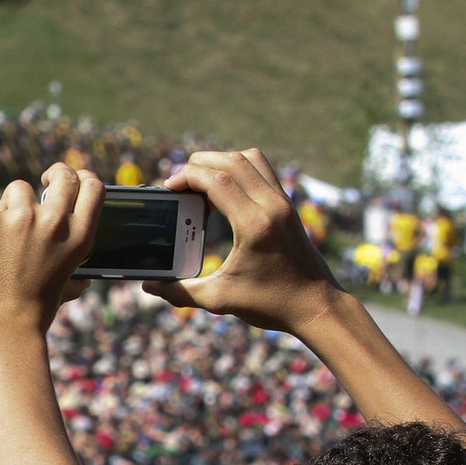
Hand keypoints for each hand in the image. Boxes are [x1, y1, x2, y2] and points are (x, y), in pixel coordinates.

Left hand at [0, 164, 101, 337]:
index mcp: (79, 236)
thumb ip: (76, 276)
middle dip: (54, 173)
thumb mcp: (66, 289)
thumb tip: (85, 280)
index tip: (71, 180)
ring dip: (9, 205)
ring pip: (17, 188)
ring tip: (3, 234)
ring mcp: (21, 218)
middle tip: (42, 181)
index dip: (83, 177)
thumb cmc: (35, 311)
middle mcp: (55, 222)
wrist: (4, 325)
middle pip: (63, 175)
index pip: (93, 188)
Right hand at [143, 149, 341, 332]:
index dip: (187, 176)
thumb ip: (181, 292)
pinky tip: (225, 190)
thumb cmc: (271, 304)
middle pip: (231, 161)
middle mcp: (272, 206)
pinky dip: (240, 169)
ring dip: (221, 161)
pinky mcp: (288, 205)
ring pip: (250, 158)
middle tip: (179, 183)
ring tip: (201, 182)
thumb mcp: (220, 300)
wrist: (316, 306)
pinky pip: (262, 170)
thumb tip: (149, 287)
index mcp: (255, 225)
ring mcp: (284, 202)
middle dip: (199, 164)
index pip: (217, 180)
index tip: (170, 187)